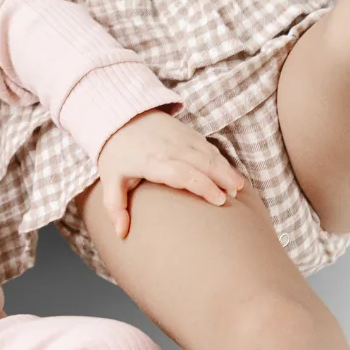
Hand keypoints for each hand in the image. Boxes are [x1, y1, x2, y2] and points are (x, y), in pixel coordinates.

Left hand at [93, 109, 246, 238]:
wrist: (121, 116)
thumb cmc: (117, 153)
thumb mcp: (110, 180)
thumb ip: (115, 207)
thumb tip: (121, 233)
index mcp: (152, 161)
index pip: (182, 173)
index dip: (203, 186)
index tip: (218, 200)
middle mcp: (170, 148)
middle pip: (202, 162)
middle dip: (222, 178)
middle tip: (236, 195)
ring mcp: (181, 138)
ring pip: (209, 153)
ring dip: (226, 169)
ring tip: (239, 187)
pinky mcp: (188, 133)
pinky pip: (208, 146)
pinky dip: (221, 159)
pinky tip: (229, 173)